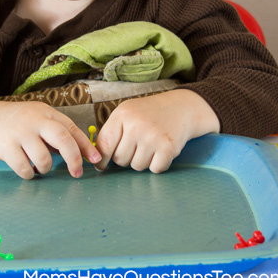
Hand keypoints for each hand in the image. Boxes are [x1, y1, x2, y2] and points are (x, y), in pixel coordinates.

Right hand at [0, 97, 101, 179]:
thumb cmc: (16, 121)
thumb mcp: (37, 118)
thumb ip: (56, 133)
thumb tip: (80, 152)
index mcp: (46, 113)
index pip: (72, 129)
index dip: (86, 146)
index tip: (95, 159)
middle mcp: (35, 121)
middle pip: (63, 140)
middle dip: (74, 159)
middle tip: (77, 172)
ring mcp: (20, 133)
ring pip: (44, 159)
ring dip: (45, 169)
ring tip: (39, 166)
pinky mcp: (6, 147)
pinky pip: (24, 169)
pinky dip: (28, 174)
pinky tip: (26, 168)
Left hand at [94, 89, 219, 173]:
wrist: (180, 108)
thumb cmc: (148, 113)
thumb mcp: (126, 113)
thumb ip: (111, 132)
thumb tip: (97, 158)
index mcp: (122, 115)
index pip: (104, 144)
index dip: (101, 159)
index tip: (101, 166)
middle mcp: (136, 125)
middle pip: (120, 159)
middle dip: (126, 157)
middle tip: (136, 146)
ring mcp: (153, 137)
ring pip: (136, 166)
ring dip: (142, 161)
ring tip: (149, 145)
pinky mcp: (168, 148)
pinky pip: (154, 169)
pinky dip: (156, 164)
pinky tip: (159, 150)